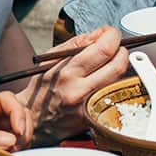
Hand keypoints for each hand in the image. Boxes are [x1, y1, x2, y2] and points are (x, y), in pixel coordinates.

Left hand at [0, 91, 34, 155]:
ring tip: (15, 152)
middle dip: (24, 125)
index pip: (4, 100)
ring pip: (23, 127)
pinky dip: (25, 150)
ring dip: (25, 138)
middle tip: (19, 143)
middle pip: (19, 111)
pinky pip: (23, 145)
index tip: (18, 128)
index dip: (16, 110)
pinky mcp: (5, 153)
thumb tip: (9, 138)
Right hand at [16, 25, 128, 143]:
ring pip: (120, 81)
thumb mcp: (51, 59)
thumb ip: (77, 43)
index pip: (105, 49)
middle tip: (115, 49)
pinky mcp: (94, 119)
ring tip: (109, 64)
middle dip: (121, 51)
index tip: (111, 33)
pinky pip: (115, 96)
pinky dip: (115, 84)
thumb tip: (101, 33)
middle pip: (119, 65)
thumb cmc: (42, 88)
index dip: (113, 36)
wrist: (34, 122)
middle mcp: (80, 91)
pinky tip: (106, 81)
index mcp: (68, 72)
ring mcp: (89, 107)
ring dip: (120, 67)